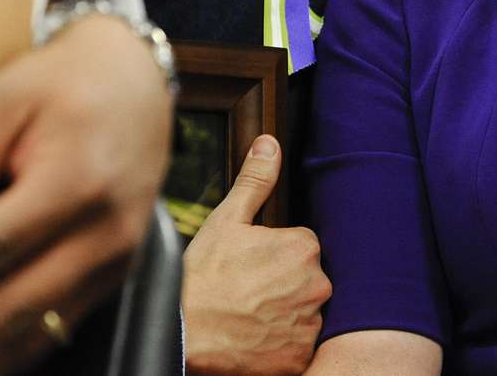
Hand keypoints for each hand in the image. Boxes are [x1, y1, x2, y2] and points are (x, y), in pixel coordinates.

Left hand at [0, 15, 173, 375]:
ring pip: (43, 327)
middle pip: (18, 304)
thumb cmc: (63, 84)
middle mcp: (107, 228)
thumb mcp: (2, 100)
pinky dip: (20, 350)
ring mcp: (119, 253)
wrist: (136, 79)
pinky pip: (66, 322)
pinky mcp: (120, 267)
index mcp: (78, 181)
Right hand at [183, 136, 329, 375]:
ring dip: (284, 315)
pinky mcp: (299, 357)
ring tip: (249, 317)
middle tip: (247, 294)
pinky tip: (255, 338)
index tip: (250, 267)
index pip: (302, 248)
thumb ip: (255, 180)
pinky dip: (281, 345)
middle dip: (283, 286)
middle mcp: (317, 284)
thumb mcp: (226, 220)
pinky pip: (298, 347)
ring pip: (304, 313)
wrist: (180, 334)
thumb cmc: (200, 277)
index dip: (275, 257)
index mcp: (304, 247)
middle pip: (307, 281)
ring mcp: (309, 324)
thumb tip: (269, 143)